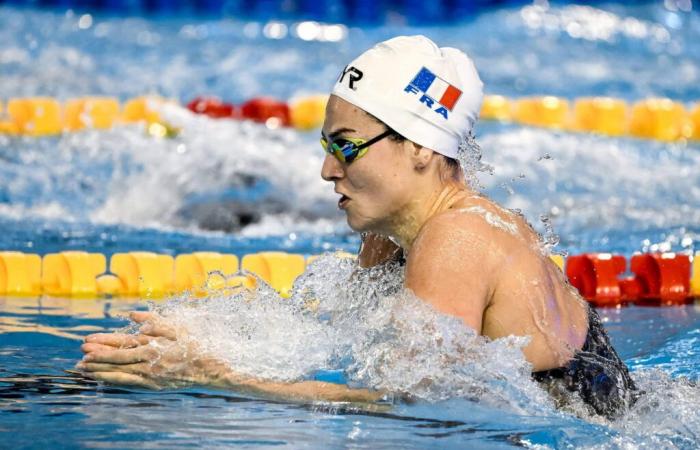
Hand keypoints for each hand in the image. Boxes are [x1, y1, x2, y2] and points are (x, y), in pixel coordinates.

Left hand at [77, 311, 209, 388]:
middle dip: (96, 356)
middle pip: (117, 358)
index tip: (87, 341)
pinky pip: (128, 384)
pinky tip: (101, 379)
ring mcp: (149, 376)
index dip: (103, 343)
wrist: (208, 369)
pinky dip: (112, 381)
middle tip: (79, 355)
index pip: (122, 343)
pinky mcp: (152, 386)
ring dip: (99, 371)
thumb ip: (154, 321)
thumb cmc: (193, 346)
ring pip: (119, 373)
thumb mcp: (176, 328)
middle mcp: (148, 361)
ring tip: (82, 369)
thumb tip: (133, 315)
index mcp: (152, 345)